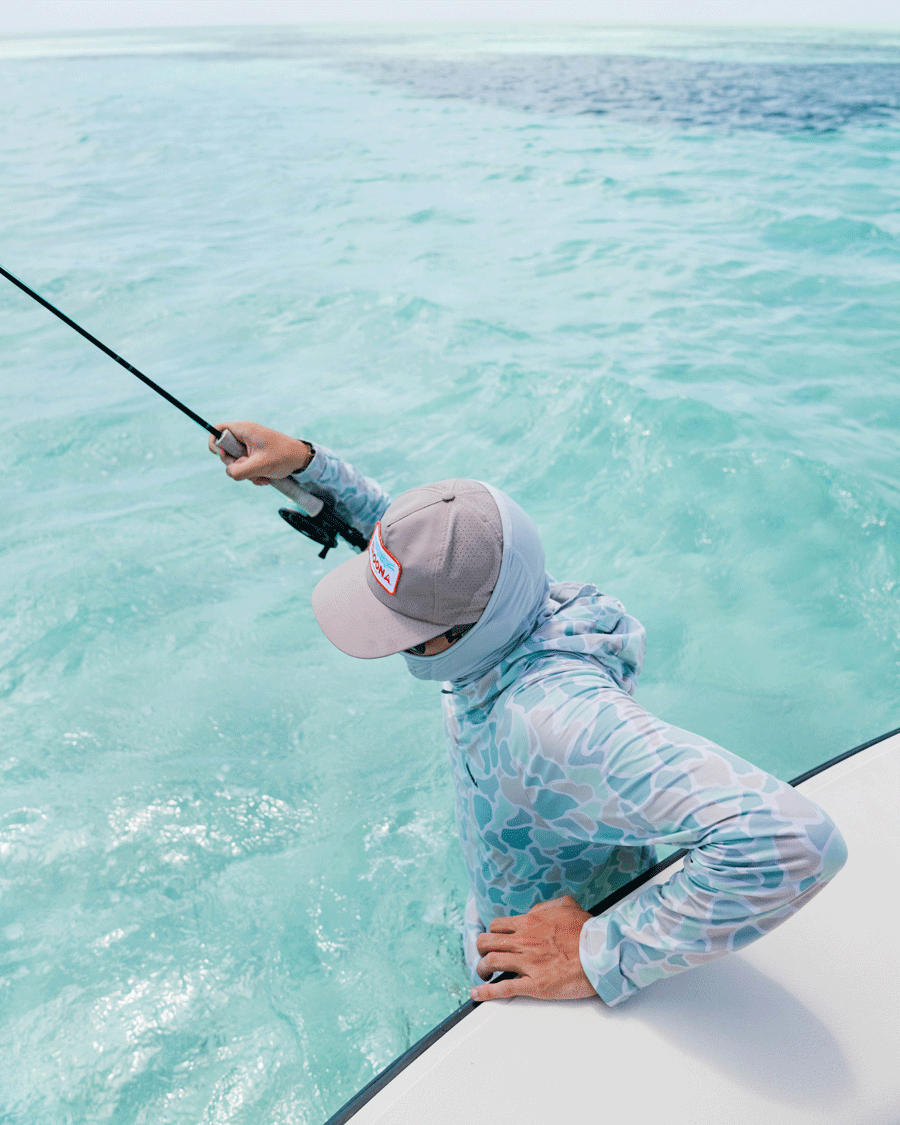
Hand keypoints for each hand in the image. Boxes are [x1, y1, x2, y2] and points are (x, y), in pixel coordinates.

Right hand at [207, 421, 312, 484]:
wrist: (301, 460)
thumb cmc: (283, 457)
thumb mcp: (260, 466)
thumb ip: (240, 471)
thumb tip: (229, 472)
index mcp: (244, 429)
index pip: (218, 430)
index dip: (214, 444)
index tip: (222, 457)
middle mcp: (245, 435)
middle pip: (225, 450)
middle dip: (234, 464)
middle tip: (246, 468)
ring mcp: (250, 446)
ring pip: (236, 462)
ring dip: (246, 473)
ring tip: (261, 475)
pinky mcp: (254, 455)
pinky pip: (245, 467)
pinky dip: (253, 474)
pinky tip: (265, 477)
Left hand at [471, 895, 597, 1002]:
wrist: (602, 953)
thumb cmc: (587, 931)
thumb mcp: (566, 905)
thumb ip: (545, 907)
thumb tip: (532, 913)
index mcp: (530, 922)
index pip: (497, 926)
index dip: (492, 934)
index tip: (493, 941)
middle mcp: (524, 941)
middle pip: (487, 942)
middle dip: (482, 950)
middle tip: (485, 956)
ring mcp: (528, 963)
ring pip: (491, 962)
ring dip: (482, 969)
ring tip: (484, 974)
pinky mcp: (535, 984)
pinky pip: (504, 988)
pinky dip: (486, 993)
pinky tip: (477, 994)